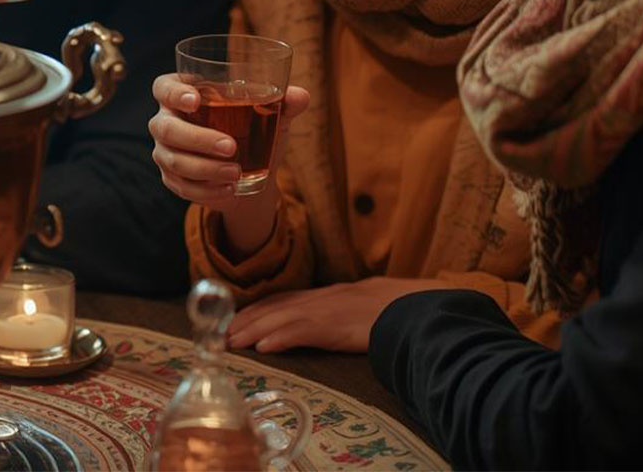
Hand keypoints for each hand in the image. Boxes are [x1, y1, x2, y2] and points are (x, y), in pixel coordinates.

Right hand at [148, 74, 311, 206]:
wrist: (251, 170)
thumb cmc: (253, 128)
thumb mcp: (270, 115)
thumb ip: (283, 103)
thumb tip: (299, 96)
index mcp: (183, 94)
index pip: (164, 88)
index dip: (174, 93)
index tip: (196, 101)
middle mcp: (166, 120)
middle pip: (166, 128)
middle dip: (198, 139)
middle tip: (230, 147)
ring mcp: (164, 150)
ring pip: (173, 160)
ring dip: (205, 169)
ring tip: (236, 173)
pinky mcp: (171, 177)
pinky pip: (181, 186)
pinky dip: (206, 190)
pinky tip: (228, 189)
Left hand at [227, 277, 453, 352]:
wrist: (421, 308)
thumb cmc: (400, 310)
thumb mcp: (365, 307)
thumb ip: (345, 313)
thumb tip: (335, 325)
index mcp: (330, 295)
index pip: (285, 299)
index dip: (259, 309)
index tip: (237, 318)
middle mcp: (323, 299)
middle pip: (275, 307)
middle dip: (247, 320)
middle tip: (221, 333)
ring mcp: (328, 310)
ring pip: (281, 318)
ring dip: (253, 330)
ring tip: (231, 341)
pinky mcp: (336, 326)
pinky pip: (302, 332)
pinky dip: (280, 338)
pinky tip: (264, 348)